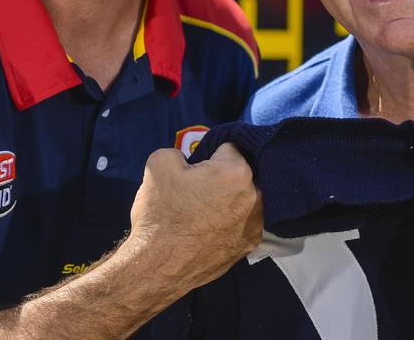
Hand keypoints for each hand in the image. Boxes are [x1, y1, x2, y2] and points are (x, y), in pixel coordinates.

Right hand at [126, 143, 262, 288]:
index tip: (194, 168)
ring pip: (243, 198)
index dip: (208, 154)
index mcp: (237, 172)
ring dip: (229, 199)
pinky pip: (242, 222)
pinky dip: (230, 221)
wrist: (158, 266)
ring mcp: (255, 224)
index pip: (228, 147)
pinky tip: (208, 228)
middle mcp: (255, 197)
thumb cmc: (161, 213)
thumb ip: (180, 151)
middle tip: (196, 190)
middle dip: (222, 177)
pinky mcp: (249, 245)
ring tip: (202, 211)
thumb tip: (188, 162)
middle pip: (240, 174)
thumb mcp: (159, 163)